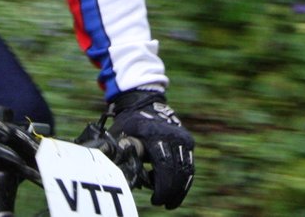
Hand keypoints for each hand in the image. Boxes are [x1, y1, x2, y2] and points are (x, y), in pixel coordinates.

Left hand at [108, 87, 194, 208]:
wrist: (144, 100)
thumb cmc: (130, 120)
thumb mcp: (121, 132)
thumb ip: (119, 151)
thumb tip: (115, 171)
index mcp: (156, 134)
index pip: (164, 165)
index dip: (162, 186)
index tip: (155, 200)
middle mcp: (174, 135)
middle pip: (178, 171)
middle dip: (171, 191)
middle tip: (163, 203)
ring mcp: (183, 138)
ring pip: (187, 170)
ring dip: (179, 188)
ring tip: (170, 201)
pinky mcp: (187, 141)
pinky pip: (189, 164)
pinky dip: (184, 179)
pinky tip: (176, 190)